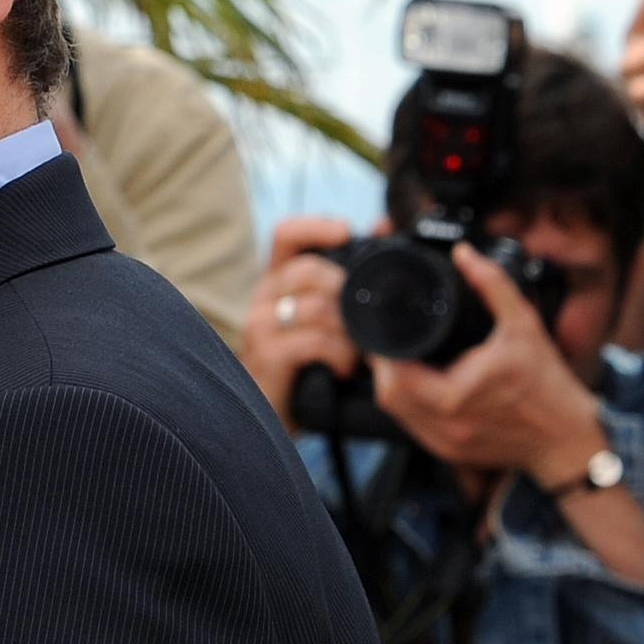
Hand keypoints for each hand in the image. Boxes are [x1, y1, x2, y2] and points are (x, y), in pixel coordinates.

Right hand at [244, 214, 362, 421]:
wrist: (278, 417)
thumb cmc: (305, 366)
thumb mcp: (327, 317)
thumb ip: (346, 278)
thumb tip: (383, 227)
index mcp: (278, 284)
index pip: (286, 236)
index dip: (316, 226)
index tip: (347, 231)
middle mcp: (263, 300)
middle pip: (307, 269)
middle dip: (345, 290)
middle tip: (365, 316)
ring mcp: (261, 328)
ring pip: (315, 306)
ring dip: (348, 329)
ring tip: (357, 351)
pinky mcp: (267, 357)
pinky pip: (312, 341)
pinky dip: (338, 353)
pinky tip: (343, 367)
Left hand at [368, 245, 608, 482]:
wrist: (565, 435)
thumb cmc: (546, 383)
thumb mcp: (523, 323)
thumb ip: (491, 284)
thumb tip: (464, 254)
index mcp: (457, 393)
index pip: (396, 374)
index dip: (383, 351)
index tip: (387, 329)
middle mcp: (446, 423)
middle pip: (388, 395)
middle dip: (385, 366)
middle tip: (392, 342)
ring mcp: (446, 443)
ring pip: (396, 414)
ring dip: (394, 387)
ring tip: (404, 360)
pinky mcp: (449, 452)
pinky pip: (413, 428)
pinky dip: (410, 405)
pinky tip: (420, 386)